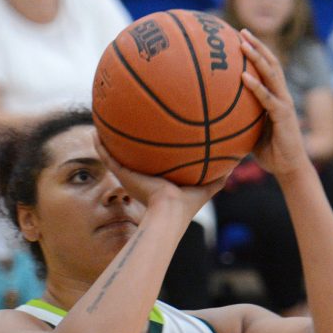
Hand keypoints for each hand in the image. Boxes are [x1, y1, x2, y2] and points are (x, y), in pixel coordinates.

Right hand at [94, 131, 228, 220]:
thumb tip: (238, 161)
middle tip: (128, 119)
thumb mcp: (208, 185)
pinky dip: (101, 146)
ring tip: (103, 122)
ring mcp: (131, 177)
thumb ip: (221, 174)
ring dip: (110, 140)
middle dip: (130, 141)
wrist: (169, 213)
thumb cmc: (187, 204)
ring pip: (117, 155)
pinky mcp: (123, 176)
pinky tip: (95, 131)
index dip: (155, 148)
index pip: (156, 162)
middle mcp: (144, 177)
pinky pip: (109, 158)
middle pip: (134, 156)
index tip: (155, 131)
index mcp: (160, 181)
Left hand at [239, 29, 308, 178]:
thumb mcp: (251, 133)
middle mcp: (282, 96)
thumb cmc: (270, 153)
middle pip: (271, 63)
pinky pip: (267, 98)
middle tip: (241, 30)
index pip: (267, 69)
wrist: (289, 168)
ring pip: (271, 74)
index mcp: (276, 98)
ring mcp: (284, 104)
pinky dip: (256, 86)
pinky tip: (243, 76)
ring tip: (243, 43)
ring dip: (257, 57)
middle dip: (257, 45)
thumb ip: (241, 121)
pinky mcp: (283, 116)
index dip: (257, 52)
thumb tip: (216, 118)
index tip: (241, 38)